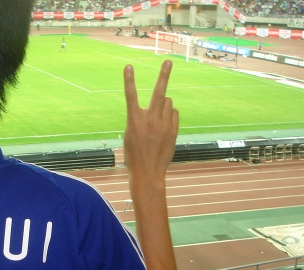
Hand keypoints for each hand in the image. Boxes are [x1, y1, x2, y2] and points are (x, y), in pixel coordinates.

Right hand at [123, 60, 178, 181]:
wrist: (147, 172)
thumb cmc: (134, 155)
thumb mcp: (130, 135)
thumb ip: (140, 118)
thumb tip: (160, 104)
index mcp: (134, 121)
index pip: (130, 96)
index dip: (129, 80)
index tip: (128, 66)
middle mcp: (149, 120)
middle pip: (159, 92)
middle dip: (164, 75)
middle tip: (168, 62)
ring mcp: (163, 124)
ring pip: (168, 103)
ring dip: (164, 105)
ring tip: (158, 118)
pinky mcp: (173, 130)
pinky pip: (174, 114)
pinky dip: (170, 115)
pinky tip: (165, 126)